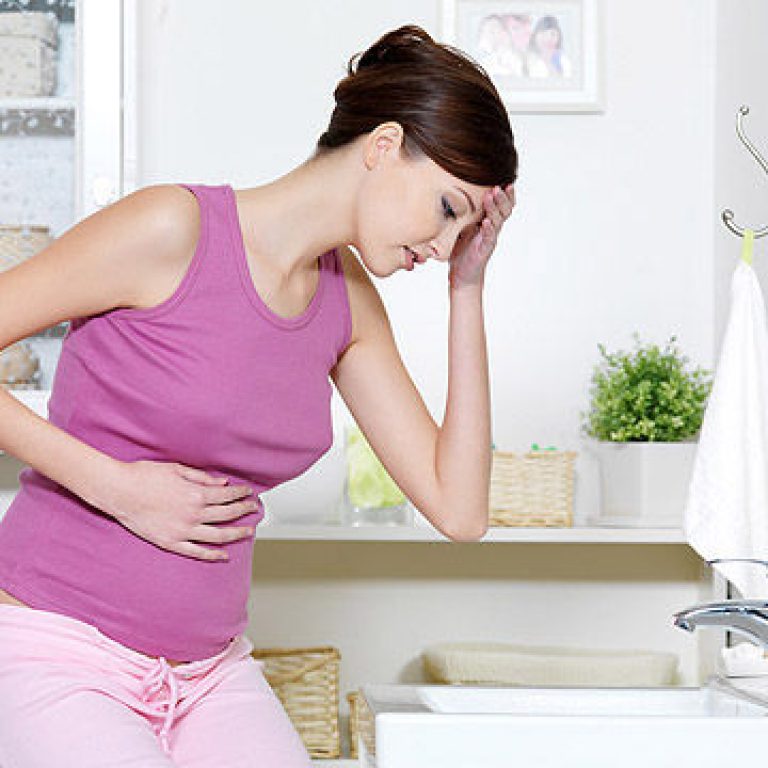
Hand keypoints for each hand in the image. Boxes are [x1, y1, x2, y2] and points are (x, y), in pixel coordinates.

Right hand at [99, 460, 258, 560]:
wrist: (118, 490)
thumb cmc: (144, 475)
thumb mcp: (177, 469)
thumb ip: (202, 477)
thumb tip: (222, 483)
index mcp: (195, 494)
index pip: (227, 495)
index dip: (241, 494)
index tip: (249, 494)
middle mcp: (193, 514)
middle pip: (227, 514)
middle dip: (244, 511)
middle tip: (254, 510)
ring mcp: (182, 530)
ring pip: (217, 535)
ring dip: (236, 534)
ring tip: (248, 532)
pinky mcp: (170, 542)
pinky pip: (196, 552)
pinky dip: (212, 555)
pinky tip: (224, 555)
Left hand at [448, 183, 515, 289]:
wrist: (462, 275)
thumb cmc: (461, 250)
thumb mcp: (460, 228)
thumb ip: (462, 214)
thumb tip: (449, 193)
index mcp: (488, 221)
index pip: (502, 205)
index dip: (506, 194)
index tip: (505, 180)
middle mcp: (492, 229)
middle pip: (504, 210)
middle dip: (502, 197)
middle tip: (498, 186)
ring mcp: (490, 239)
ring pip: (498, 221)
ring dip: (495, 207)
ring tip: (491, 196)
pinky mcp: (485, 249)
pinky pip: (489, 237)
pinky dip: (488, 229)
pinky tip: (487, 222)